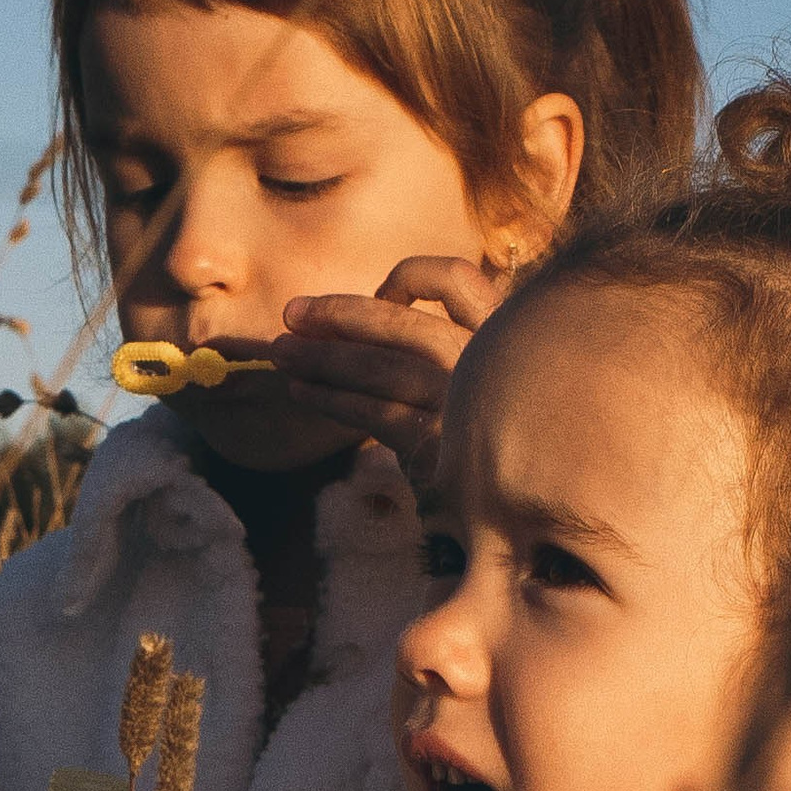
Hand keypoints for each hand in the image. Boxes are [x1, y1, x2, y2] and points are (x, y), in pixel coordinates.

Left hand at [270, 254, 509, 479]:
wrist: (508, 513)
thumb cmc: (480, 441)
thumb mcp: (468, 382)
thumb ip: (427, 349)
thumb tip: (338, 328)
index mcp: (500, 336)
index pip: (456, 279)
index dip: (409, 277)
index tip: (379, 294)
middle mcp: (486, 361)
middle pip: (398, 321)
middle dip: (335, 315)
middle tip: (290, 315)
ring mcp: (463, 402)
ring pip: (376, 366)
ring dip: (320, 358)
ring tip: (282, 355)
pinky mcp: (438, 444)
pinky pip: (371, 412)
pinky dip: (331, 399)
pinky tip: (304, 393)